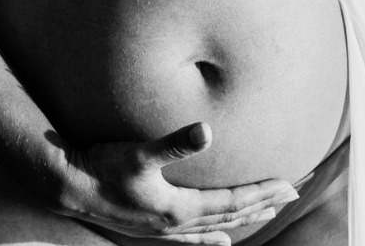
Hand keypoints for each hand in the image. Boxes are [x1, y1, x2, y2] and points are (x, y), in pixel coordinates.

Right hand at [52, 120, 298, 243]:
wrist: (71, 187)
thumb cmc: (104, 166)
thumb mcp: (140, 152)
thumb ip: (174, 143)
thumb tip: (206, 130)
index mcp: (179, 208)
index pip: (232, 203)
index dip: (262, 192)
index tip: (289, 184)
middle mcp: (177, 224)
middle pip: (231, 216)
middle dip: (263, 204)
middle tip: (293, 194)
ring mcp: (165, 230)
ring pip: (216, 228)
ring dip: (244, 219)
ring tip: (269, 212)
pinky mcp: (152, 229)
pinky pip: (193, 239)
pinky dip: (212, 240)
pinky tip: (221, 243)